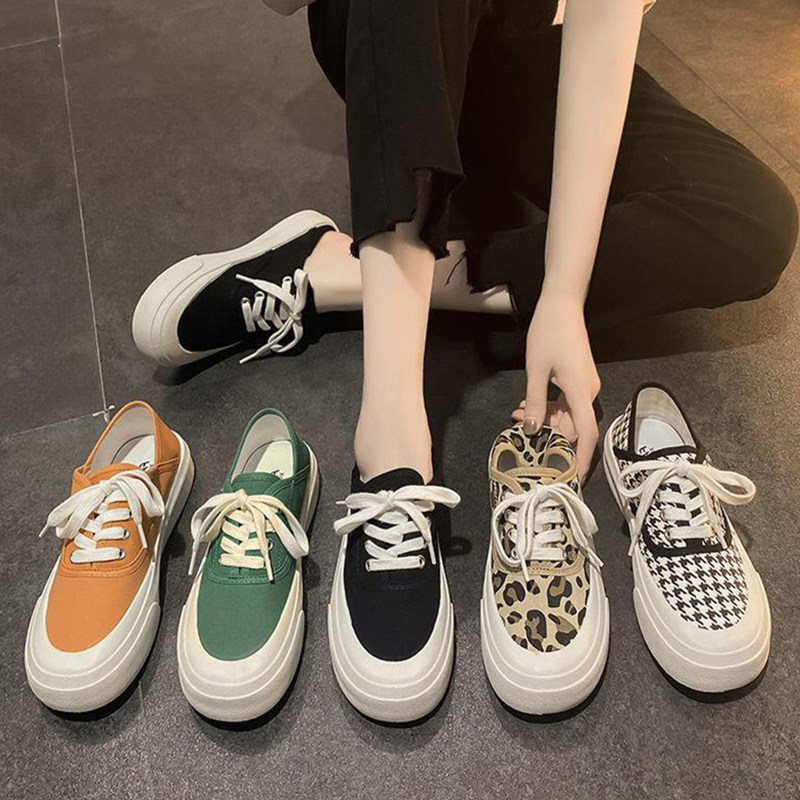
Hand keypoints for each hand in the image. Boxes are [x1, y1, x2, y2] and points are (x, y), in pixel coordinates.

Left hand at [512, 289, 599, 480]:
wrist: (562, 305)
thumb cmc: (549, 333)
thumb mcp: (535, 370)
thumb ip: (534, 402)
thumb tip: (531, 430)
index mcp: (581, 391)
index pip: (586, 433)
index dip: (580, 458)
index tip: (572, 478)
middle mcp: (587, 392)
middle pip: (573, 427)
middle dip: (548, 435)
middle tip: (519, 432)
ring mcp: (584, 386)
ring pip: (566, 416)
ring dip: (544, 420)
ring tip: (516, 416)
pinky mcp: (578, 380)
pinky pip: (565, 403)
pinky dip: (548, 407)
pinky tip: (526, 405)